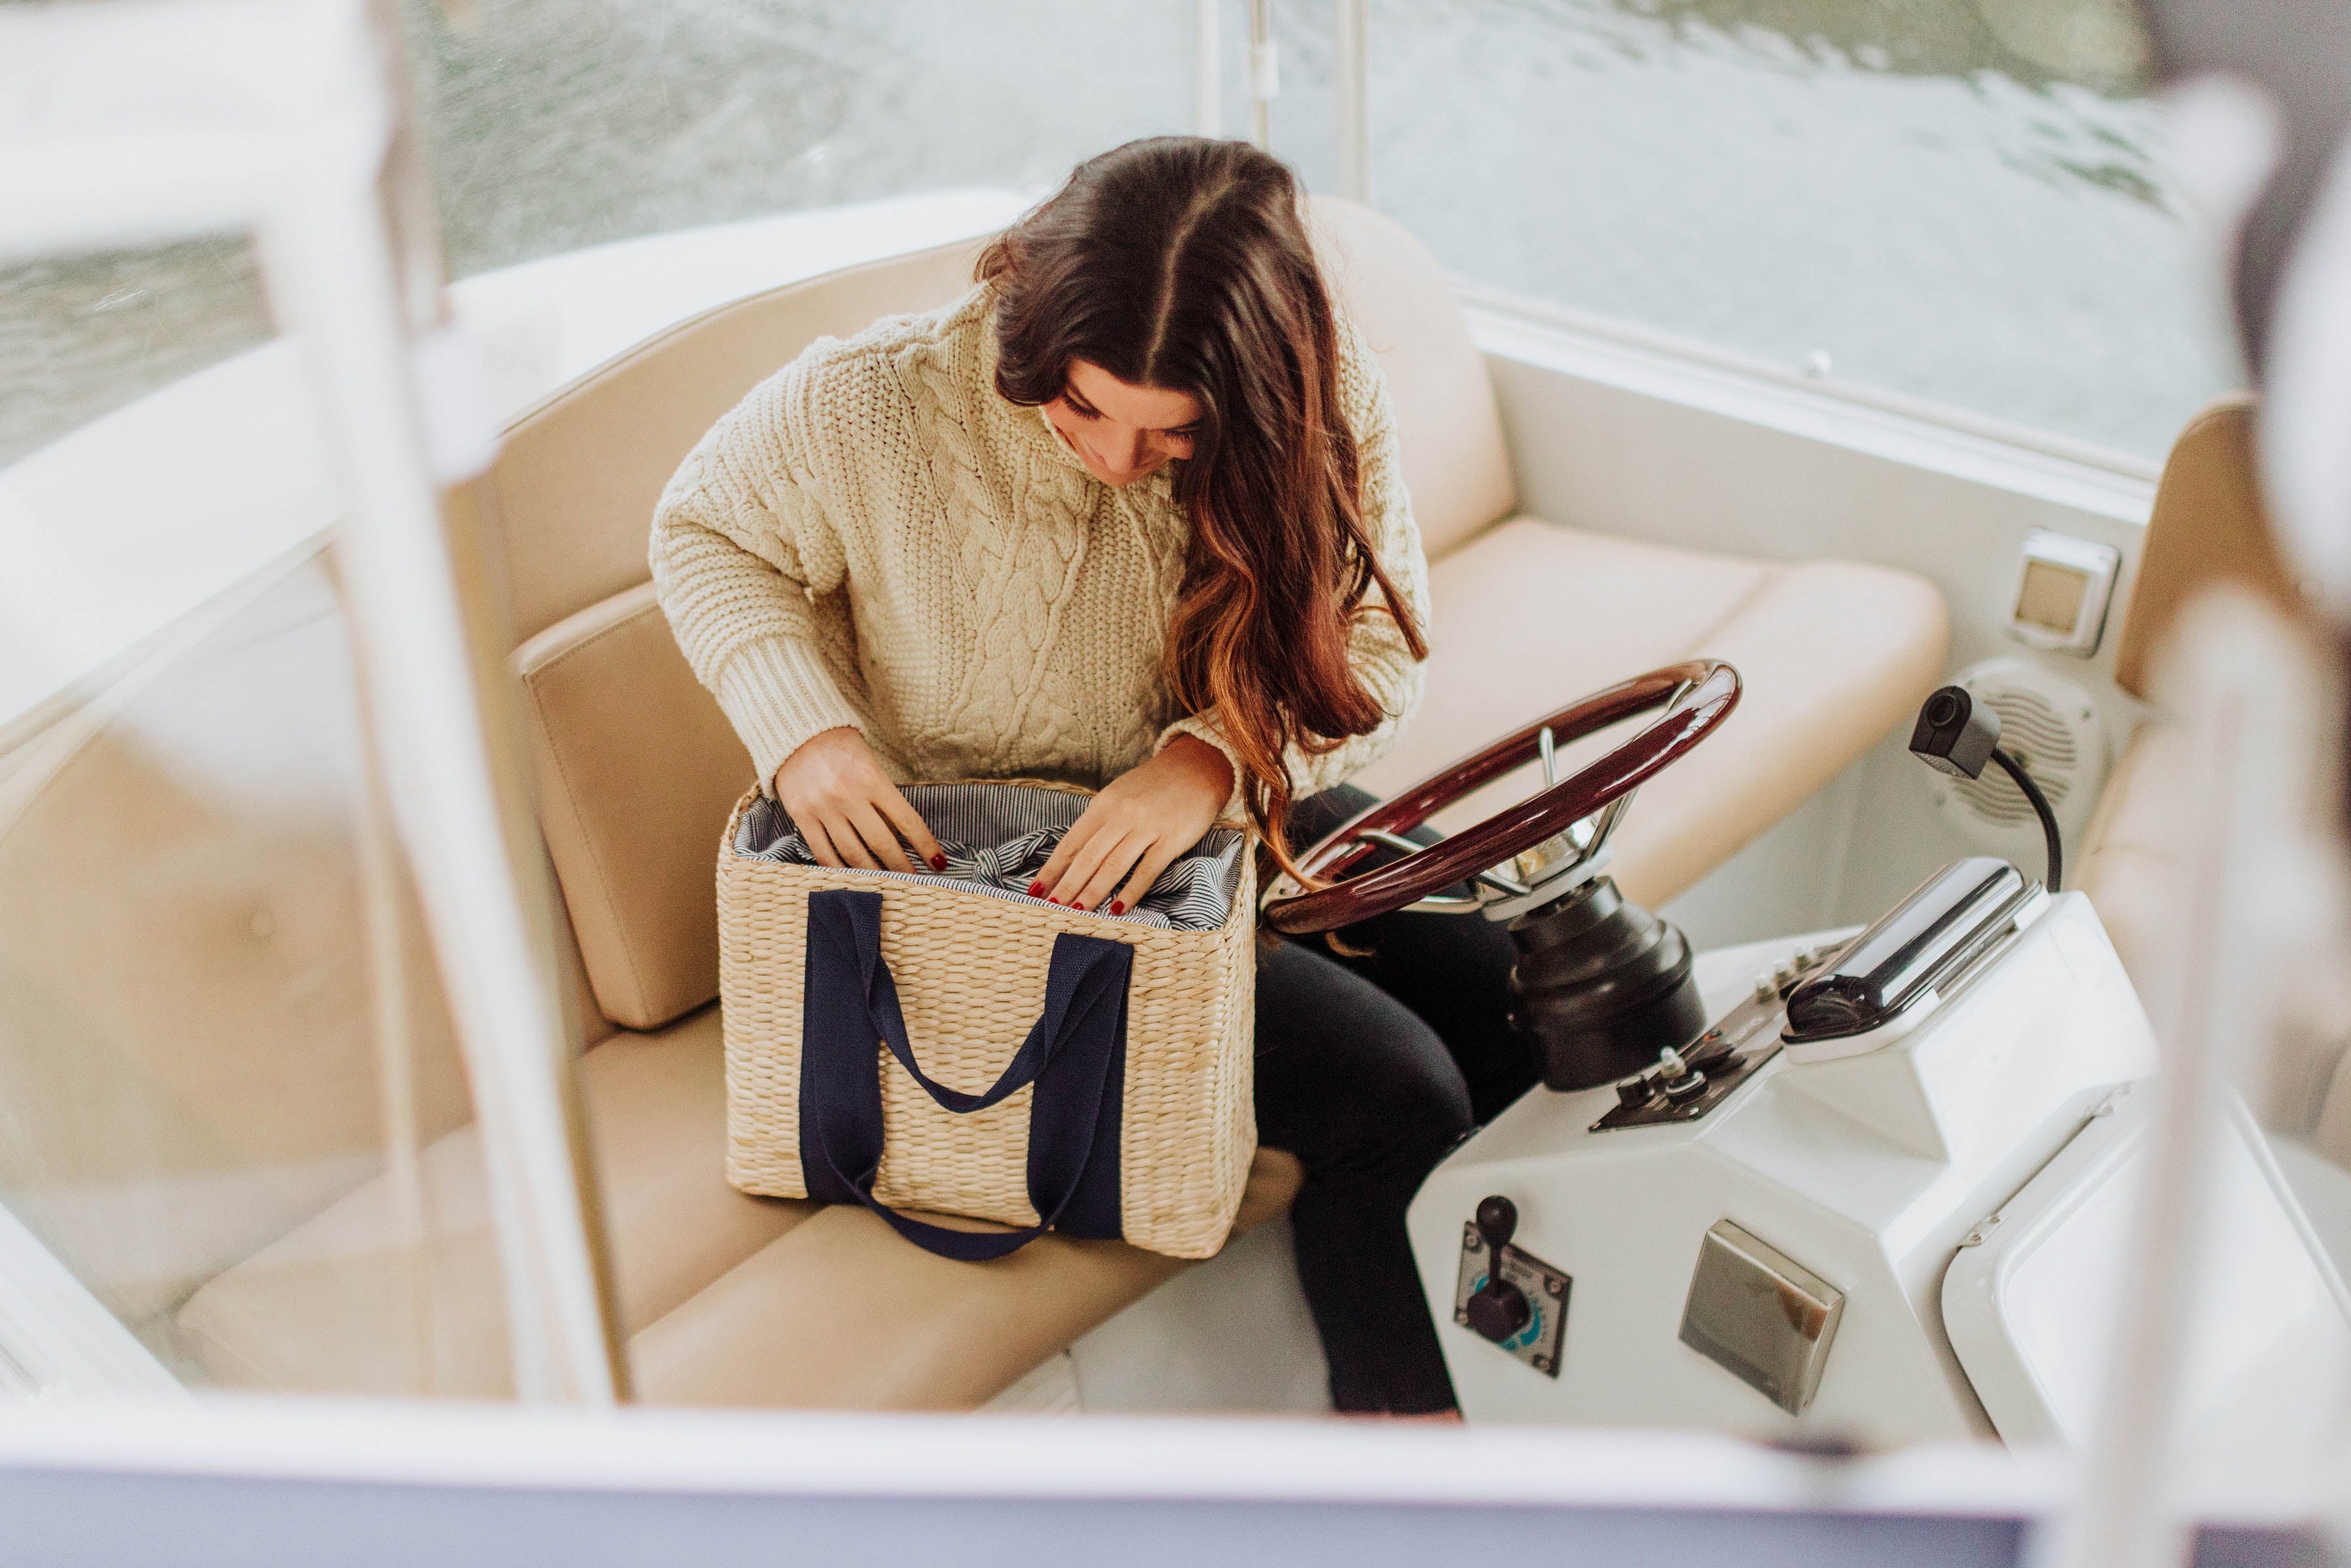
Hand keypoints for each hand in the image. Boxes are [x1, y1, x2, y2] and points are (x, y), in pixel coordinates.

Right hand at [772, 727, 945, 874]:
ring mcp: (823, 808)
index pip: (906, 820)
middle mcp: (848, 795)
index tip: (938, 862)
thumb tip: (900, 834)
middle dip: (902, 867)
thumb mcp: (869, 762)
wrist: (795, 732)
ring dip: (873, 874)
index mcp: (871, 778)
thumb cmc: (840, 746)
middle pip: (881, 843)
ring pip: (853, 854)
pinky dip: (840, 869)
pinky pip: (823, 853)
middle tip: (915, 881)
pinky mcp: (802, 817)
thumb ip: (882, 795)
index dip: (925, 845)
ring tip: (887, 885)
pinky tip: (853, 879)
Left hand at [1034, 735, 1234, 913]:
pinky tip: (1117, 909)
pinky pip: (1147, 870)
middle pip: (1088, 857)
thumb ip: (1100, 821)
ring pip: (1113, 865)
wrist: (1198, 768)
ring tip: (1077, 911)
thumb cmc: (1155, 786)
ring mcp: (1147, 827)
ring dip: (1092, 891)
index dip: (1052, 869)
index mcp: (1104, 804)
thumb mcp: (1120, 795)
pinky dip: (1130, 892)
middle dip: (1067, 885)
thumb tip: (1074, 854)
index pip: (1071, 843)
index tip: (1035, 890)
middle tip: (1051, 906)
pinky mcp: (1171, 839)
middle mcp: (1122, 815)